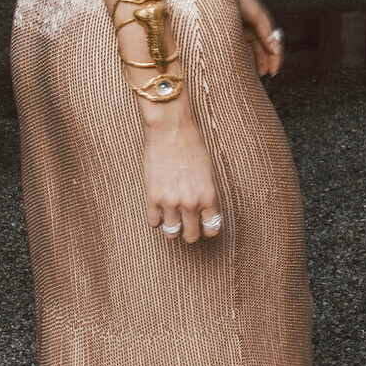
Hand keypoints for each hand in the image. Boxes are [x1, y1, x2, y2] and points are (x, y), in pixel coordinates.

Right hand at [143, 111, 221, 242]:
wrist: (170, 129)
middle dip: (189, 232)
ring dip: (172, 228)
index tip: (203, 226)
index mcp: (209, 196)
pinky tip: (158, 208)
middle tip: (186, 225)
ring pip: (171, 234)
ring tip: (171, 218)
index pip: (212, 229)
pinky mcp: (153, 197)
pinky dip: (156, 218)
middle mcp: (191, 203)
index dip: (207, 230)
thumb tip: (203, 210)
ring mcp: (171, 202)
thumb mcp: (208, 171)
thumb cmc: (191, 144)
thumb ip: (205, 193)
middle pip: (191, 236)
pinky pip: (153, 222)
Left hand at [236, 0, 283, 77]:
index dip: (275, 58)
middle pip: (261, 51)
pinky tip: (238, 70)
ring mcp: (237, 32)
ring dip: (251, 65)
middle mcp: (250, 28)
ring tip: (249, 77)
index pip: (272, 43)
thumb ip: (266, 32)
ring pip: (248, 53)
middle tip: (260, 78)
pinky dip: (239, 61)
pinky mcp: (225, 36)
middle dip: (263, 64)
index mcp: (259, 22)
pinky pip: (235, 51)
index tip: (273, 72)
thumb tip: (275, 49)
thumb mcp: (255, 14)